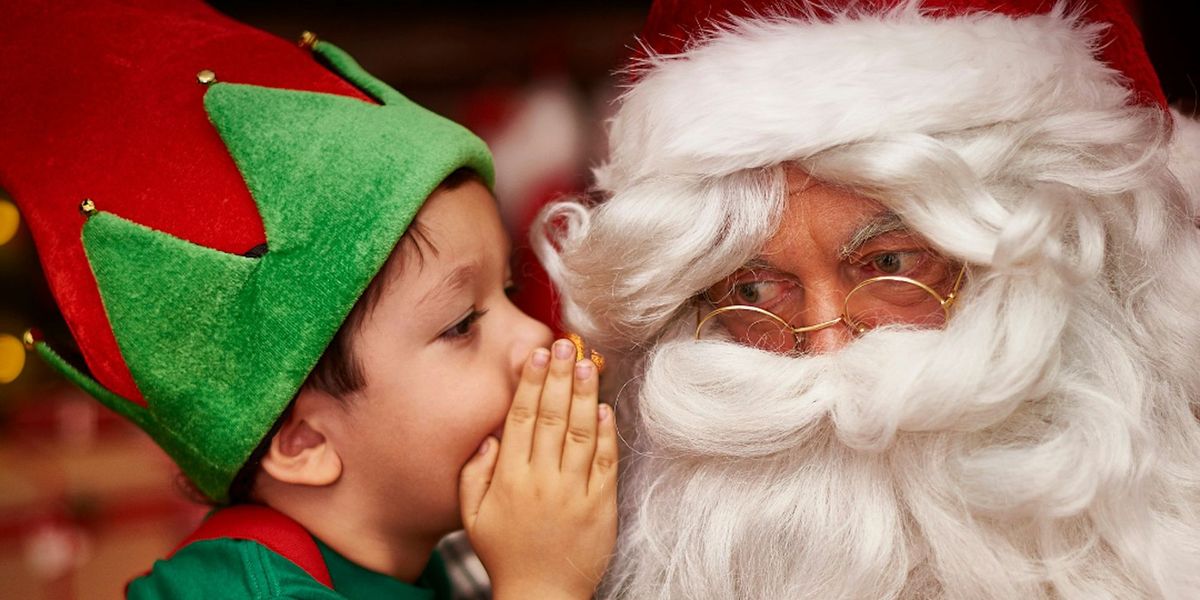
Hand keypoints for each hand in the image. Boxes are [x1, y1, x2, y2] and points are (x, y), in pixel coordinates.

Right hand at [460, 338, 618, 599]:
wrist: (542, 596)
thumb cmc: (505, 554)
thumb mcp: (472, 516)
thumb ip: (473, 473)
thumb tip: (489, 436)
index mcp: (508, 479)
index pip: (521, 418)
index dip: (530, 383)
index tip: (537, 354)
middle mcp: (541, 480)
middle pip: (552, 417)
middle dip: (559, 376)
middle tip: (564, 345)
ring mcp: (574, 492)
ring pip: (580, 432)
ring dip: (584, 394)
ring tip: (587, 364)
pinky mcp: (601, 505)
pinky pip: (604, 461)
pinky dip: (605, 432)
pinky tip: (604, 407)